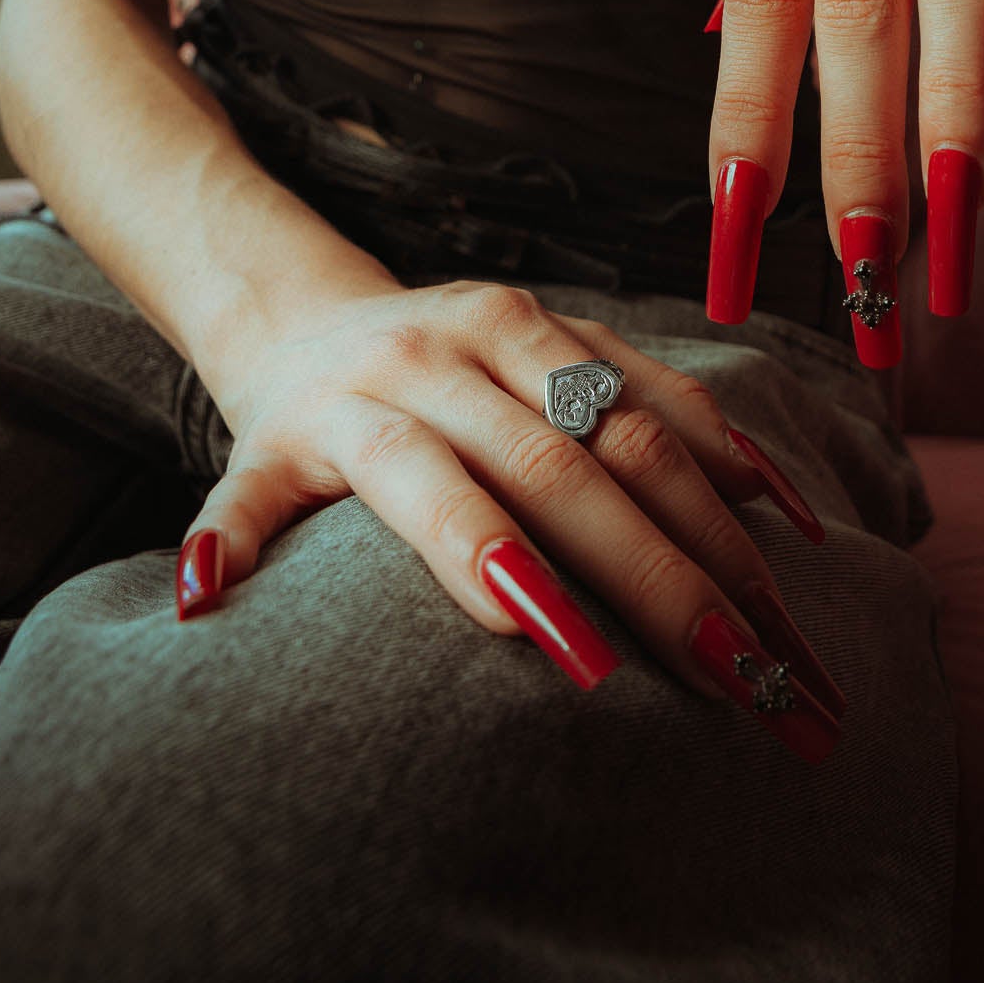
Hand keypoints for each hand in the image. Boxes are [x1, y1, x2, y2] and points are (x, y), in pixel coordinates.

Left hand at [175, 278, 844, 761]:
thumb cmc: (297, 422)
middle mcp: (449, 357)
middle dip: (656, 576)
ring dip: (716, 528)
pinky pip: (666, 380)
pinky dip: (729, 447)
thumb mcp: (250, 469)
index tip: (582, 665)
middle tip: (733, 675)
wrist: (323, 308)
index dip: (503, 567)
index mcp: (365, 405)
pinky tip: (787, 518)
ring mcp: (523, 330)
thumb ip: (233, 526)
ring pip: (633, 425)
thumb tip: (196, 599)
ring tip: (777, 621)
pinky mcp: (577, 320)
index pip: (441, 492)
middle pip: (563, 468)